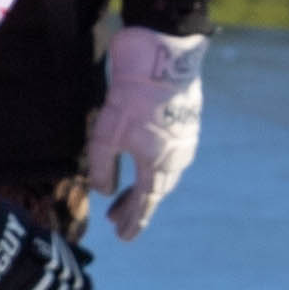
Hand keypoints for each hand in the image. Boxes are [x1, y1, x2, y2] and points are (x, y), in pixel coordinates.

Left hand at [83, 25, 207, 241]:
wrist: (164, 51)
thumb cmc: (132, 92)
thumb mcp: (106, 131)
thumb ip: (102, 166)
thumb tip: (104, 191)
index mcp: (158, 162)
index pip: (145, 202)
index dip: (133, 221)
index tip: (123, 238)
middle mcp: (177, 156)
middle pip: (156, 190)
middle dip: (136, 207)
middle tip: (116, 220)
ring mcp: (185, 138)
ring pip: (165, 173)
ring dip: (145, 186)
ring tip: (125, 193)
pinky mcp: (186, 120)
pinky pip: (172, 154)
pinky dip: (155, 165)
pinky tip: (144, 161)